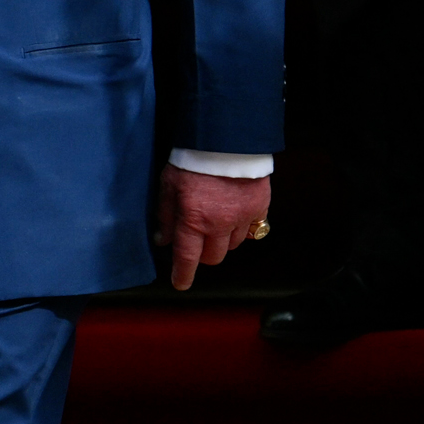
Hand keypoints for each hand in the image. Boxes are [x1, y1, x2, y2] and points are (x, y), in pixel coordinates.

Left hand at [154, 164, 270, 290]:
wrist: (227, 140)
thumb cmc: (193, 160)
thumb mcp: (168, 185)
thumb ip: (165, 214)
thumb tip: (163, 239)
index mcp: (194, 220)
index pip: (187, 258)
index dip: (183, 274)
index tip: (181, 283)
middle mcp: (220, 224)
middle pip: (213, 257)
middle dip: (203, 254)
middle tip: (196, 241)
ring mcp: (243, 218)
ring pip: (233, 245)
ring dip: (222, 241)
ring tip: (215, 223)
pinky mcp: (260, 208)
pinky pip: (252, 230)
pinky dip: (241, 228)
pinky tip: (233, 216)